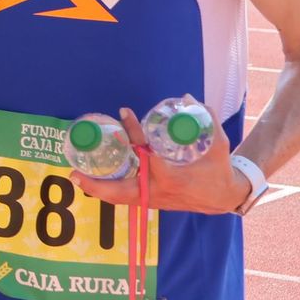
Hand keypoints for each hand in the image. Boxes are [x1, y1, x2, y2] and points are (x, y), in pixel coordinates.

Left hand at [71, 108, 250, 215]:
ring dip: (98, 190)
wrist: (223, 198)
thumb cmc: (218, 170)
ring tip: (77, 177)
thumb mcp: (217, 143)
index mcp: (172, 177)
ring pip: (120, 199)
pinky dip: (109, 192)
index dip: (133, 134)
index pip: (145, 154)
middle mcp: (157, 191)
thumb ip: (205, 119)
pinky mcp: (151, 202)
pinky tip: (93, 182)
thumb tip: (187, 97)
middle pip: (121, 191)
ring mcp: (153, 200)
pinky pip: (125, 198)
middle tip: (76, 171)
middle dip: (97, 183)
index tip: (123, 114)